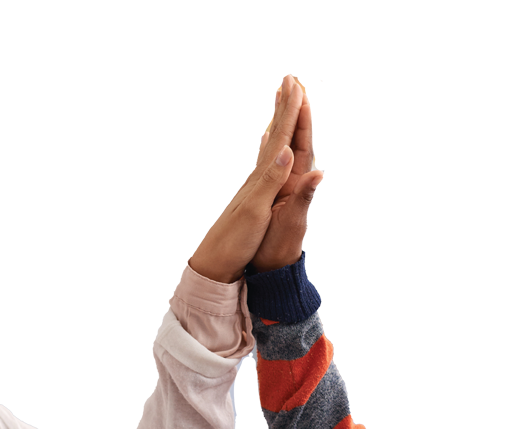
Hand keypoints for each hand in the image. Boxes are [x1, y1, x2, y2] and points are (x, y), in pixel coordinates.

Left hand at [188, 74, 320, 282]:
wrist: (217, 261)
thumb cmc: (237, 239)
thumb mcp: (257, 211)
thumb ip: (274, 180)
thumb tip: (287, 151)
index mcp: (265, 177)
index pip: (282, 137)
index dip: (291, 112)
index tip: (297, 86)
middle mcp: (260, 176)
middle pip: (276, 135)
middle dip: (285, 108)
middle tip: (289, 80)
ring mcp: (257, 185)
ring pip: (272, 146)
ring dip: (278, 122)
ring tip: (279, 102)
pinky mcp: (255, 196)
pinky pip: (266, 163)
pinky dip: (270, 147)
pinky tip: (268, 144)